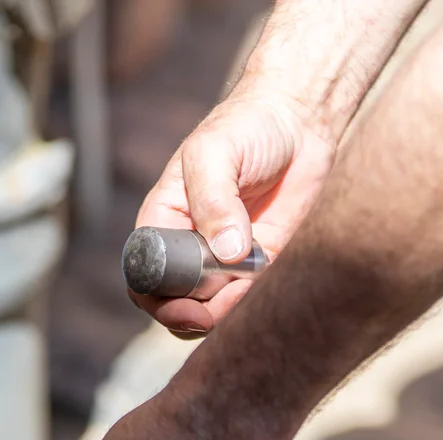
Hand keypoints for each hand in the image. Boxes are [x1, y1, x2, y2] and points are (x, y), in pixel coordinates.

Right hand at [133, 92, 335, 336]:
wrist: (299, 120)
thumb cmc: (247, 126)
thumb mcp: (216, 154)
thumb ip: (215, 200)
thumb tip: (226, 252)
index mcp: (165, 217)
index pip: (143, 268)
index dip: (153, 292)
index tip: (175, 299)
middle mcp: (189, 241)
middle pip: (171, 296)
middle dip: (182, 313)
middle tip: (201, 317)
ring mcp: (223, 254)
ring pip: (207, 305)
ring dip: (215, 314)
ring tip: (232, 298)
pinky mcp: (259, 260)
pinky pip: (243, 296)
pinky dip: (244, 304)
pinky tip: (252, 290)